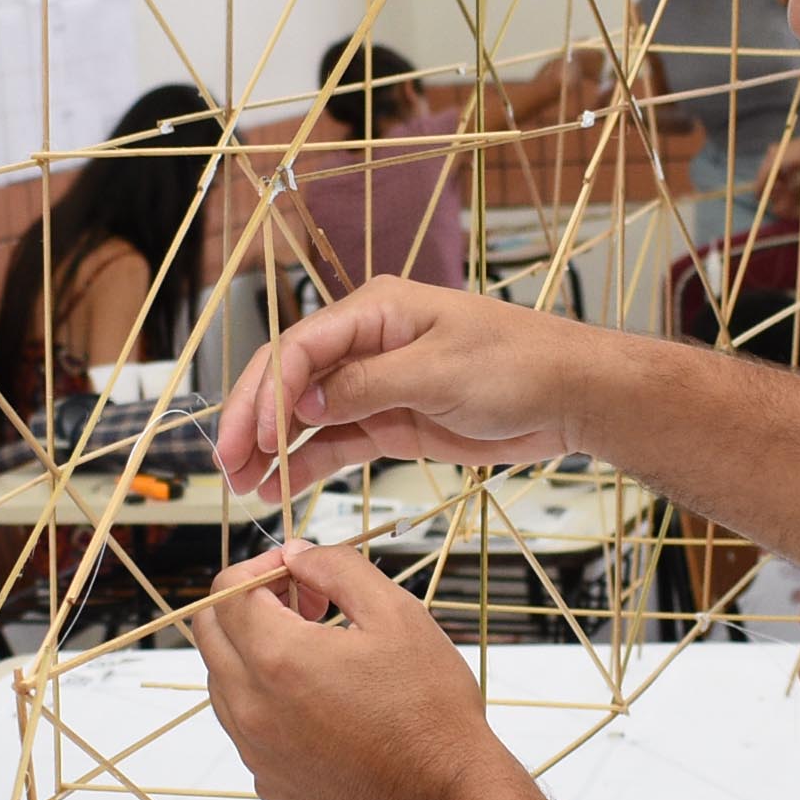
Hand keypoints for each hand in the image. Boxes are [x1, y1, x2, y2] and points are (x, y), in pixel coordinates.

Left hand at [188, 542, 527, 799]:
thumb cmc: (430, 709)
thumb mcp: (397, 614)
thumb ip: (338, 567)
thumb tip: (297, 554)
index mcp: (277, 659)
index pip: (228, 592)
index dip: (263, 568)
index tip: (302, 573)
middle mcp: (252, 708)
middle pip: (211, 633)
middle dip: (249, 604)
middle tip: (306, 606)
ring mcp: (256, 752)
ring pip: (223, 683)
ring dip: (254, 654)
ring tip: (319, 655)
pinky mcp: (270, 784)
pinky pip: (246, 729)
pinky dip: (268, 703)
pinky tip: (322, 704)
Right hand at [214, 279, 595, 497]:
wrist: (570, 395)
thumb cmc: (518, 365)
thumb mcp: (440, 373)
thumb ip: (367, 387)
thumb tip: (305, 404)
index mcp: (375, 311)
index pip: (300, 348)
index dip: (268, 392)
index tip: (251, 437)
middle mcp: (367, 344)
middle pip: (291, 380)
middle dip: (255, 422)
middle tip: (229, 466)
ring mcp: (377, 385)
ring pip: (307, 417)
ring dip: (274, 450)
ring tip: (245, 487)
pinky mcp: (391, 421)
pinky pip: (336, 442)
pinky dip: (307, 464)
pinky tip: (280, 486)